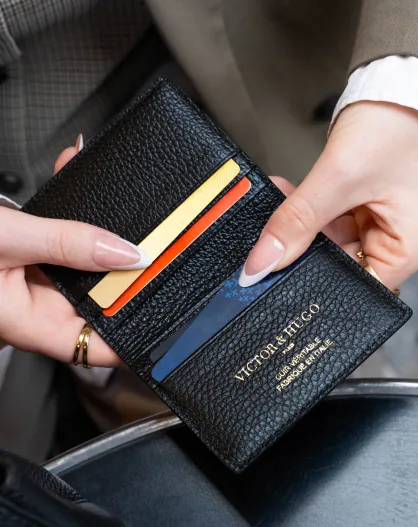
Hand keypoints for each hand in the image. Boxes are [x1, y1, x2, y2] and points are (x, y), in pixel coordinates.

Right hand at [0, 136, 150, 364]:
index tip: (171, 320)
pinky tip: (83, 180)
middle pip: (99, 299)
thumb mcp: (5, 242)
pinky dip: (76, 210)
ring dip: (107, 236)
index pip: (95, 344)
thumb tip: (125, 252)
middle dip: (131, 274)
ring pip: (84, 265)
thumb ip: (65, 243)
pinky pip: (63, 237)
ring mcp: (32, 280)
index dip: (134, 336)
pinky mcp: (28, 256)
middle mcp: (34, 306)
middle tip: (166, 252)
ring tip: (141, 219)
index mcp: (27, 322)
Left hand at [240, 101, 417, 288]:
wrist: (391, 88)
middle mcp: (390, 241)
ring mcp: (372, 224)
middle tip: (268, 237)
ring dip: (296, 223)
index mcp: (405, 248)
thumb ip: (299, 220)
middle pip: (334, 263)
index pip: (352, 285)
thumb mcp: (340, 178)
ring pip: (323, 240)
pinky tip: (285, 194)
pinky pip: (322, 219)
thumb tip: (265, 260)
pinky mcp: (356, 209)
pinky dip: (302, 208)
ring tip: (277, 203)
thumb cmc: (394, 127)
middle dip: (299, 246)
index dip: (313, 281)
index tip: (276, 274)